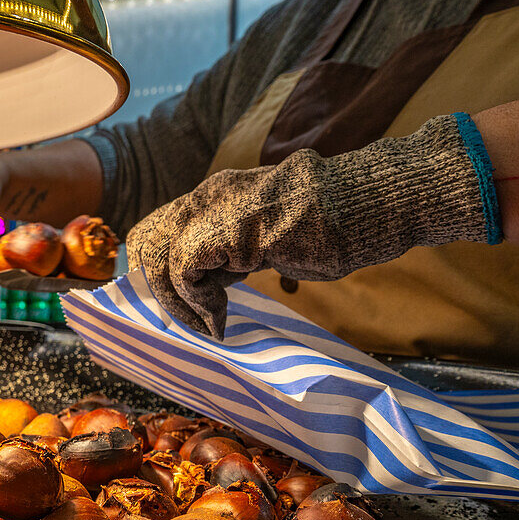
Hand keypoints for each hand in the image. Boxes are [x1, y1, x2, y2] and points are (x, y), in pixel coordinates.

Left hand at [128, 113, 498, 337]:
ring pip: (162, 257)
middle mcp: (210, 194)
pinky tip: (220, 322)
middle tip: (188, 321)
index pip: (161, 228)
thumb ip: (239, 250)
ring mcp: (217, 207)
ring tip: (208, 326)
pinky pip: (185, 268)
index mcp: (219, 193)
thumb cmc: (334, 226)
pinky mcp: (230, 229)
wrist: (369, 206)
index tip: (184, 304)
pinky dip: (196, 303)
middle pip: (148, 239)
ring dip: (179, 302)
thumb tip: (222, 276)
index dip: (162, 270)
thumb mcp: (272, 238)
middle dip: (161, 288)